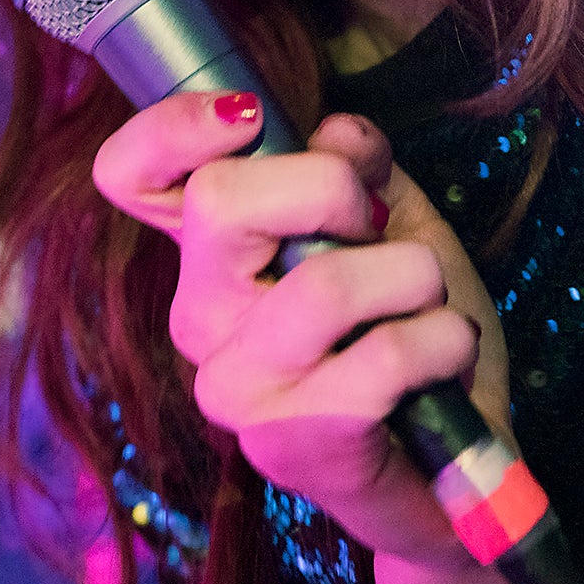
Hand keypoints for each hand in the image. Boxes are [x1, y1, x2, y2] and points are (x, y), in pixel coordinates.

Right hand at [94, 96, 518, 583]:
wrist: (455, 465)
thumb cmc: (411, 329)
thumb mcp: (392, 220)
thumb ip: (355, 165)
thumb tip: (334, 133)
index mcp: (212, 256)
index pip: (128, 173)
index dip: (174, 125)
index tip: (252, 117)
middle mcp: (200, 319)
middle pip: (218, 200)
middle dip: (331, 188)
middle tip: (376, 229)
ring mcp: (236, 390)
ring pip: (323, 282)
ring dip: (414, 277)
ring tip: (430, 307)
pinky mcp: (292, 447)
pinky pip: (384, 356)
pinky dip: (444, 338)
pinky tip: (446, 357)